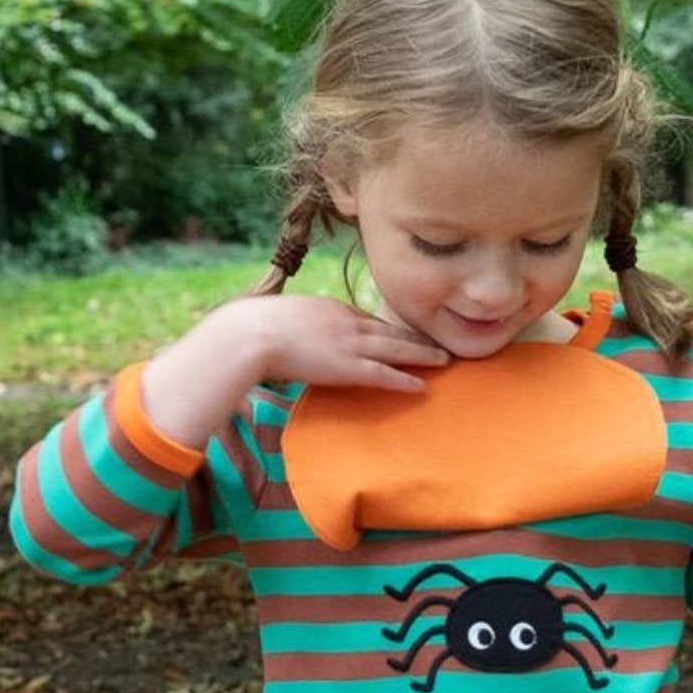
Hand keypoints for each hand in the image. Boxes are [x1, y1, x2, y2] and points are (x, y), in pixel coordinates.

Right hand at [138, 293, 447, 448]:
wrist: (249, 334)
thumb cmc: (251, 330)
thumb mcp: (277, 319)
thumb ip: (290, 328)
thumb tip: (283, 338)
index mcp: (328, 307)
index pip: (364, 317)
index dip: (385, 327)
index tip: (401, 332)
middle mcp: (346, 321)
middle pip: (389, 329)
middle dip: (415, 335)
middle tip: (438, 340)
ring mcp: (349, 343)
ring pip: (396, 348)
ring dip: (422, 355)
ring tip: (444, 360)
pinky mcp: (347, 367)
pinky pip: (384, 374)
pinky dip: (405, 379)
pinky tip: (423, 385)